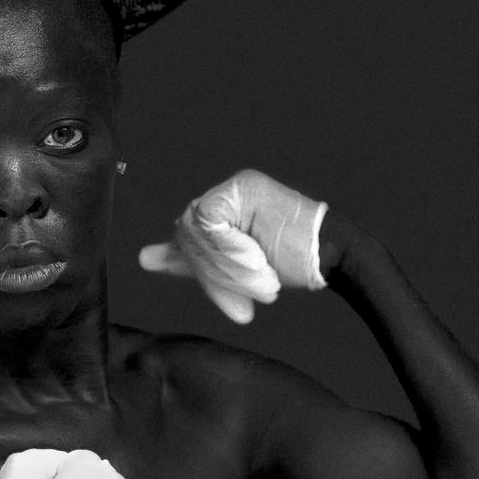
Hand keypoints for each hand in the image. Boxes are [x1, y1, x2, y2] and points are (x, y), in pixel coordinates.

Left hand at [138, 168, 326, 323]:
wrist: (335, 257)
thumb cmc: (291, 264)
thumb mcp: (232, 265)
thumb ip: (192, 259)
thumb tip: (143, 258)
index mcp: (225, 204)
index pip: (189, 233)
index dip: (196, 264)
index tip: (223, 287)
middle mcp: (229, 191)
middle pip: (189, 234)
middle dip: (212, 269)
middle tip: (246, 290)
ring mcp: (236, 188)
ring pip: (197, 232)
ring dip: (227, 266)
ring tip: (261, 281)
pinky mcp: (242, 190)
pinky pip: (210, 224)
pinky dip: (231, 251)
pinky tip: (259, 262)